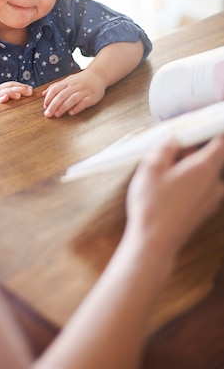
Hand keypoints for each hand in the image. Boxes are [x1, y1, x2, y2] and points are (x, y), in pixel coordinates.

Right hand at [0, 81, 32, 107]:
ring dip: (10, 92)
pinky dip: (0, 99)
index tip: (30, 89)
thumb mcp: (14, 105)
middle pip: (5, 88)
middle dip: (18, 88)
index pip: (9, 85)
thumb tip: (30, 91)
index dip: (20, 85)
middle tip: (29, 92)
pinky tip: (5, 98)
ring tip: (19, 95)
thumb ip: (18, 98)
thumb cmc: (9, 118)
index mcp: (0, 93)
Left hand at [42, 68, 105, 117]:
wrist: (98, 75)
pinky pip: (84, 102)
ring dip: (63, 107)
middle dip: (53, 105)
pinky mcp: (92, 97)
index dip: (49, 98)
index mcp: (67, 82)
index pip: (55, 89)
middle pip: (62, 95)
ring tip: (57, 114)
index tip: (44, 106)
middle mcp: (75, 86)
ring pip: (72, 99)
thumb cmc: (80, 80)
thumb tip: (43, 94)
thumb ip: (55, 87)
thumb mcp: (67, 81)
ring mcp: (84, 91)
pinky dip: (77, 108)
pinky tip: (71, 113)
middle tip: (48, 114)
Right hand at [126, 136, 223, 257]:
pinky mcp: (203, 211)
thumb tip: (172, 138)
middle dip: (191, 150)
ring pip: (203, 173)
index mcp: (204, 168)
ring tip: (163, 172)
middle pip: (210, 156)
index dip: (213, 129)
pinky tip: (166, 188)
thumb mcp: (151, 168)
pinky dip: (187, 182)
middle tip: (169, 151)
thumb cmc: (152, 207)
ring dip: (187, 167)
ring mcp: (211, 199)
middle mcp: (214, 183)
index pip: (220, 141)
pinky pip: (200, 188)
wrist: (154, 243)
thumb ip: (164, 147)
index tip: (203, 125)